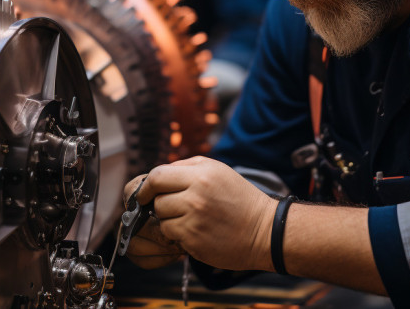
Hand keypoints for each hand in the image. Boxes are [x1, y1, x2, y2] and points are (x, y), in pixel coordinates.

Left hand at [128, 156, 276, 270]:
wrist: (264, 230)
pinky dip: (179, 235)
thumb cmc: (239, 198)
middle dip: (162, 204)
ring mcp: (194, 221)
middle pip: (157, 200)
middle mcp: (196, 196)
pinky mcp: (194, 241)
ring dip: (170, 221)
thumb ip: (185, 168)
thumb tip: (155, 177)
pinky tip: (197, 231)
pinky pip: (171, 236)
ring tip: (192, 219)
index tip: (145, 193)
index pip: (156, 176)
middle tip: (178, 206)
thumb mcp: (217, 170)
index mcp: (201, 175)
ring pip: (162, 220)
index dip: (146, 186)